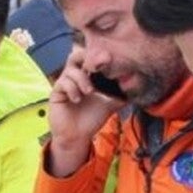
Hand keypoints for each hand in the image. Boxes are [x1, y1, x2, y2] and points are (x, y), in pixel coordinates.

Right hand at [46, 47, 126, 176]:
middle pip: (76, 55)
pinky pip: (62, 82)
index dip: (97, 55)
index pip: (90, 58)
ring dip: (82, 79)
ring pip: (70, 69)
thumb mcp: (110, 105)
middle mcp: (75, 77)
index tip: (108, 57)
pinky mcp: (56, 92)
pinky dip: (72, 89)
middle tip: (95, 67)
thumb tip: (135, 89)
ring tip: (89, 92)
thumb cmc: (91, 119)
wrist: (78, 137)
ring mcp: (64, 84)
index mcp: (87, 77)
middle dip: (86, 58)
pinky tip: (77, 100)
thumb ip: (120, 95)